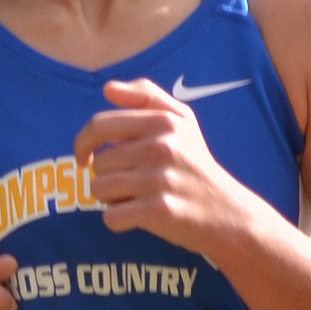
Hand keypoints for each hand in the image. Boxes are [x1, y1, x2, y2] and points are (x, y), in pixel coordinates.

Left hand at [74, 79, 238, 250]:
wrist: (226, 212)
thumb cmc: (196, 164)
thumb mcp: (182, 121)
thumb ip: (146, 96)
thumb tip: (109, 89)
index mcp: (163, 122)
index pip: (99, 125)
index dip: (84, 142)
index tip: (86, 156)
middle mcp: (161, 147)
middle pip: (99, 163)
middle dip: (108, 175)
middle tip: (131, 182)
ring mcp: (159, 179)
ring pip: (100, 189)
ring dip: (111, 198)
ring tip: (137, 197)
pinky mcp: (158, 210)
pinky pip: (111, 216)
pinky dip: (118, 220)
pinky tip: (137, 216)